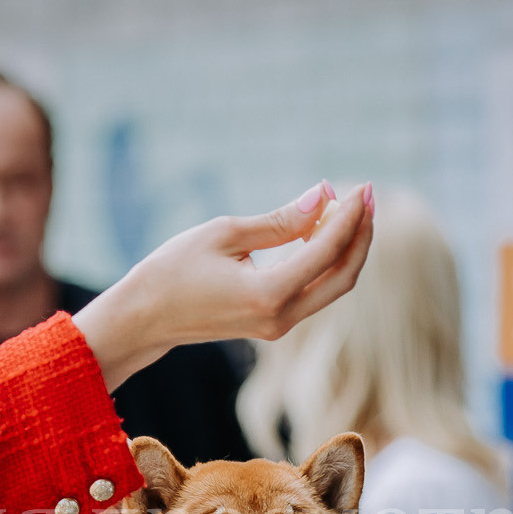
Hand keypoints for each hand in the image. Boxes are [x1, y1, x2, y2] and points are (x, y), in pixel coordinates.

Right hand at [74, 182, 375, 387]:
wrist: (146, 317)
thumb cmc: (174, 269)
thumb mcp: (225, 234)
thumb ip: (280, 221)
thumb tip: (322, 197)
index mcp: (268, 296)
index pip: (327, 252)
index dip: (349, 217)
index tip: (361, 187)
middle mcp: (280, 318)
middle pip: (343, 276)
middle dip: (361, 235)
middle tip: (367, 195)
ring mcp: (279, 326)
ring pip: (333, 286)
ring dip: (347, 247)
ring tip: (350, 207)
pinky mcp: (274, 323)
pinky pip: (314, 290)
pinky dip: (327, 260)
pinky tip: (325, 229)